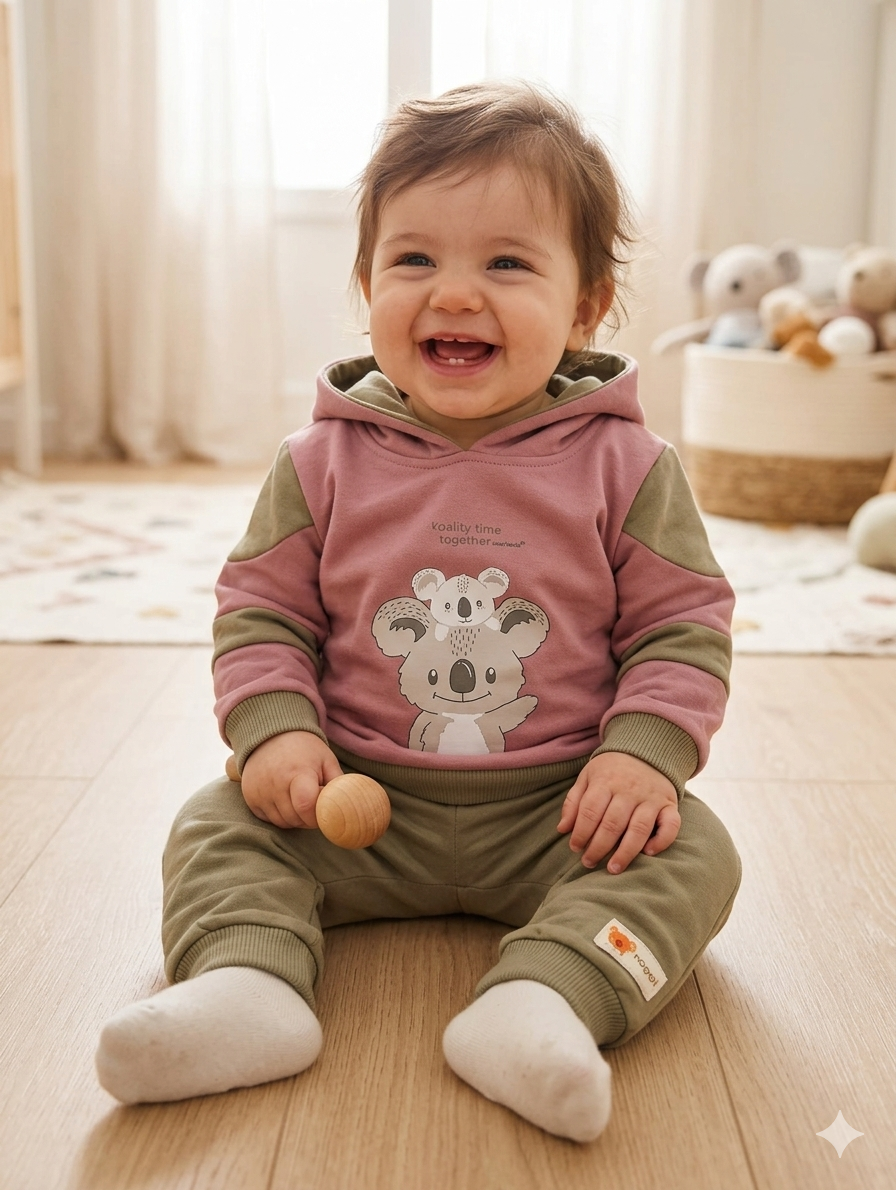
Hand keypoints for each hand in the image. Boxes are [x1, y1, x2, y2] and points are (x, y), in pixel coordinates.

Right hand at [240, 731, 341, 829]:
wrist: (271, 735)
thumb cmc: (304, 749)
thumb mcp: (326, 760)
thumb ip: (338, 784)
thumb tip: (348, 807)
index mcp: (297, 772)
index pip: (306, 806)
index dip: (318, 816)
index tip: (324, 811)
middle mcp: (274, 784)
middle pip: (295, 818)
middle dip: (308, 818)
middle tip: (314, 805)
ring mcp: (259, 792)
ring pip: (282, 822)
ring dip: (294, 818)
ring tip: (300, 801)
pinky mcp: (250, 797)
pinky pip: (269, 819)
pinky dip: (280, 815)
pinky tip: (285, 800)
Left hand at [557, 752, 680, 873]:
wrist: (646, 750)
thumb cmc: (611, 770)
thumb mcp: (588, 777)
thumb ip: (574, 802)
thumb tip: (562, 829)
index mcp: (605, 781)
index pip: (591, 811)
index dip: (581, 833)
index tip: (575, 848)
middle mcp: (629, 790)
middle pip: (612, 824)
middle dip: (598, 847)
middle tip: (589, 863)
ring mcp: (651, 798)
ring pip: (639, 829)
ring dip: (625, 852)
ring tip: (613, 868)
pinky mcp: (669, 804)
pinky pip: (671, 825)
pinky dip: (662, 841)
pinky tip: (649, 853)